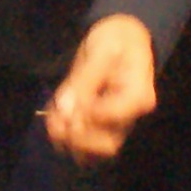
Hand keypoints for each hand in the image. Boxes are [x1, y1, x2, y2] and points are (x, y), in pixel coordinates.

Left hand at [42, 13, 157, 164]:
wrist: (122, 39)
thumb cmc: (117, 40)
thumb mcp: (102, 50)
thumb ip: (85, 79)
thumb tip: (65, 108)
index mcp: (138, 97)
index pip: (112, 118)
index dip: (87, 114)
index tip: (69, 101)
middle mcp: (130, 117)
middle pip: (106, 145)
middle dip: (77, 136)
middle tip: (57, 119)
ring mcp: (116, 125)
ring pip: (93, 152)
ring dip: (68, 141)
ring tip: (52, 120)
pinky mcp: (101, 126)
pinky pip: (83, 143)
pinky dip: (66, 136)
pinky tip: (54, 118)